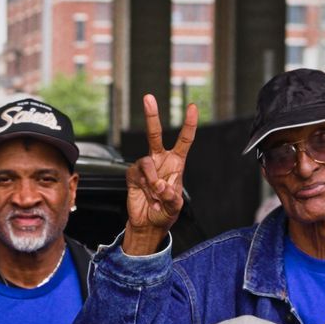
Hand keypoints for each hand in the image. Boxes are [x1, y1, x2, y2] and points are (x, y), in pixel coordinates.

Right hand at [122, 94, 198, 254]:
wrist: (147, 225)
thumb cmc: (165, 213)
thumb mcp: (175, 207)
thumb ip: (171, 196)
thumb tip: (160, 185)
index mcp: (176, 164)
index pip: (184, 140)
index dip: (188, 124)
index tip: (192, 107)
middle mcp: (160, 161)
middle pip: (154, 134)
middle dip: (151, 116)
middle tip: (148, 98)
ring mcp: (145, 167)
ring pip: (146, 163)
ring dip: (152, 181)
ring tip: (155, 196)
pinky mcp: (132, 176)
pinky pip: (136, 175)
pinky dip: (144, 188)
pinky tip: (147, 197)